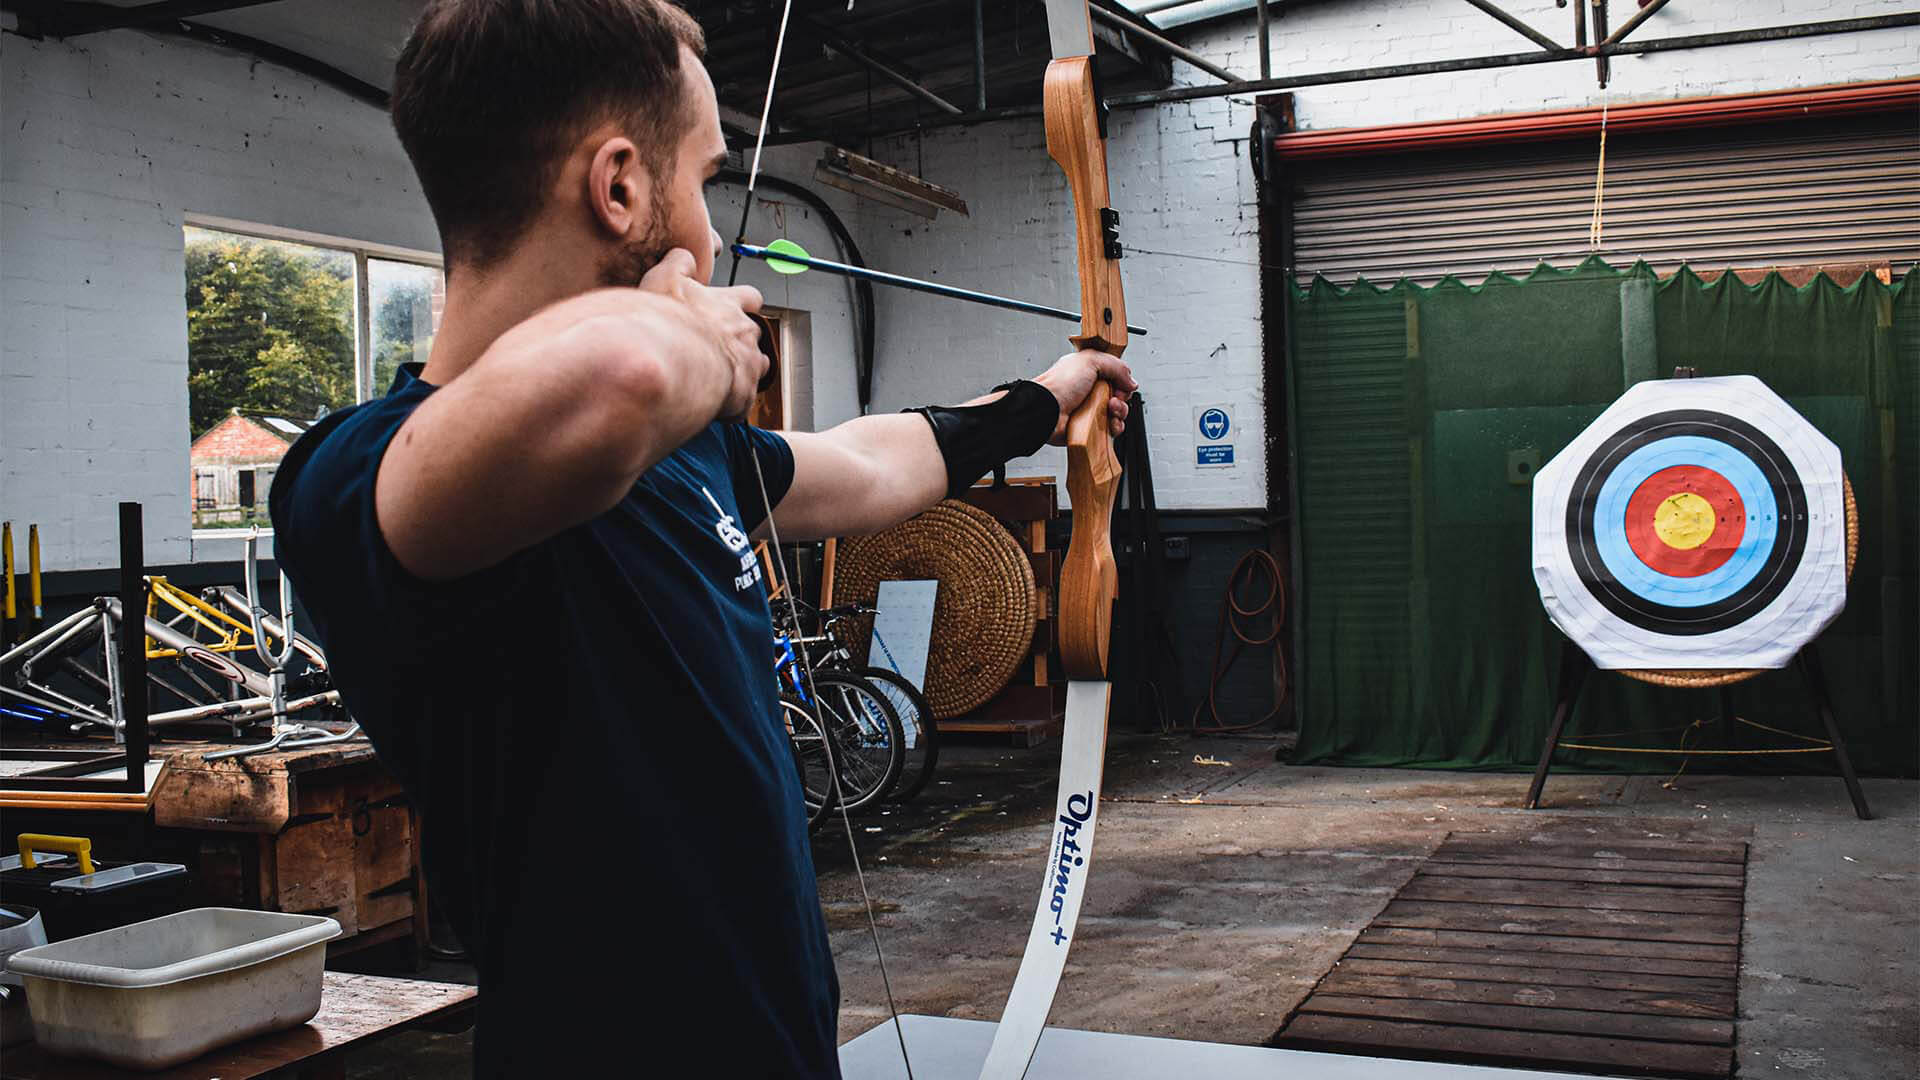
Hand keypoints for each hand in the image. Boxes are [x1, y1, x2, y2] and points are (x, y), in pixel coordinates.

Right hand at [640, 249, 766, 420]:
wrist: (675, 363)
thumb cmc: (669, 321)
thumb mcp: (664, 279)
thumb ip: (677, 264)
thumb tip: (685, 256)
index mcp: (729, 305)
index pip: (750, 297)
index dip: (744, 303)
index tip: (736, 307)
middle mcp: (745, 333)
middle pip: (755, 334)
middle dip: (741, 341)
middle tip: (718, 348)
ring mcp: (749, 365)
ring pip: (757, 367)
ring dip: (742, 372)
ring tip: (718, 379)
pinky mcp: (744, 396)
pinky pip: (742, 402)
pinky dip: (731, 404)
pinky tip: (711, 405)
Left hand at [1032, 349, 1135, 441]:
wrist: (1046, 410)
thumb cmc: (1059, 385)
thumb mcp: (1090, 360)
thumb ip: (1116, 365)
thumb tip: (1131, 380)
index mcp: (1088, 372)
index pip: (1115, 375)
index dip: (1121, 379)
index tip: (1121, 382)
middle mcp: (1089, 390)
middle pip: (1119, 394)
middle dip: (1122, 396)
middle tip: (1113, 397)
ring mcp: (1090, 409)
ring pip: (1117, 412)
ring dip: (1120, 411)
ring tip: (1110, 409)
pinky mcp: (1090, 427)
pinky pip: (1111, 428)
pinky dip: (1115, 427)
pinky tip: (1109, 423)